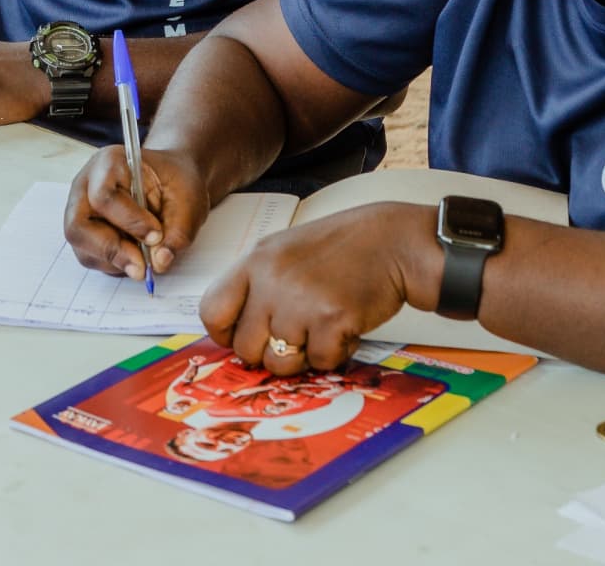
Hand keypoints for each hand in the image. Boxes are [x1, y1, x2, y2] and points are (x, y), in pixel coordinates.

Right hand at [64, 145, 210, 281]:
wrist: (171, 181)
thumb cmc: (176, 181)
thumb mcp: (189, 199)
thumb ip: (178, 230)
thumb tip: (160, 262)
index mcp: (109, 163)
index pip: (103, 196)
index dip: (129, 221)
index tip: (156, 235)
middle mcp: (86, 186)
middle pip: (78, 226)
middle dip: (111, 250)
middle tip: (142, 267)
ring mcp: (81, 211)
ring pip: (82, 247)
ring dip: (115, 261)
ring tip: (145, 259)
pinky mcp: (86, 234)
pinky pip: (90, 258)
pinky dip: (115, 265)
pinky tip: (136, 256)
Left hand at [199, 203, 438, 375]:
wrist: (392, 241)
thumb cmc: (342, 248)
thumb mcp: (285, 251)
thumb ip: (258, 286)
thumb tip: (236, 335)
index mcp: (256, 260)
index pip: (212, 311)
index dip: (226, 335)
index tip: (244, 337)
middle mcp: (272, 280)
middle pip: (245, 348)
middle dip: (270, 351)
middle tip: (297, 334)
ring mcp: (300, 300)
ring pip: (280, 362)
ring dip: (303, 354)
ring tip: (322, 326)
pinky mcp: (331, 320)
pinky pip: (319, 362)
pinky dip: (335, 352)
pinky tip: (345, 324)